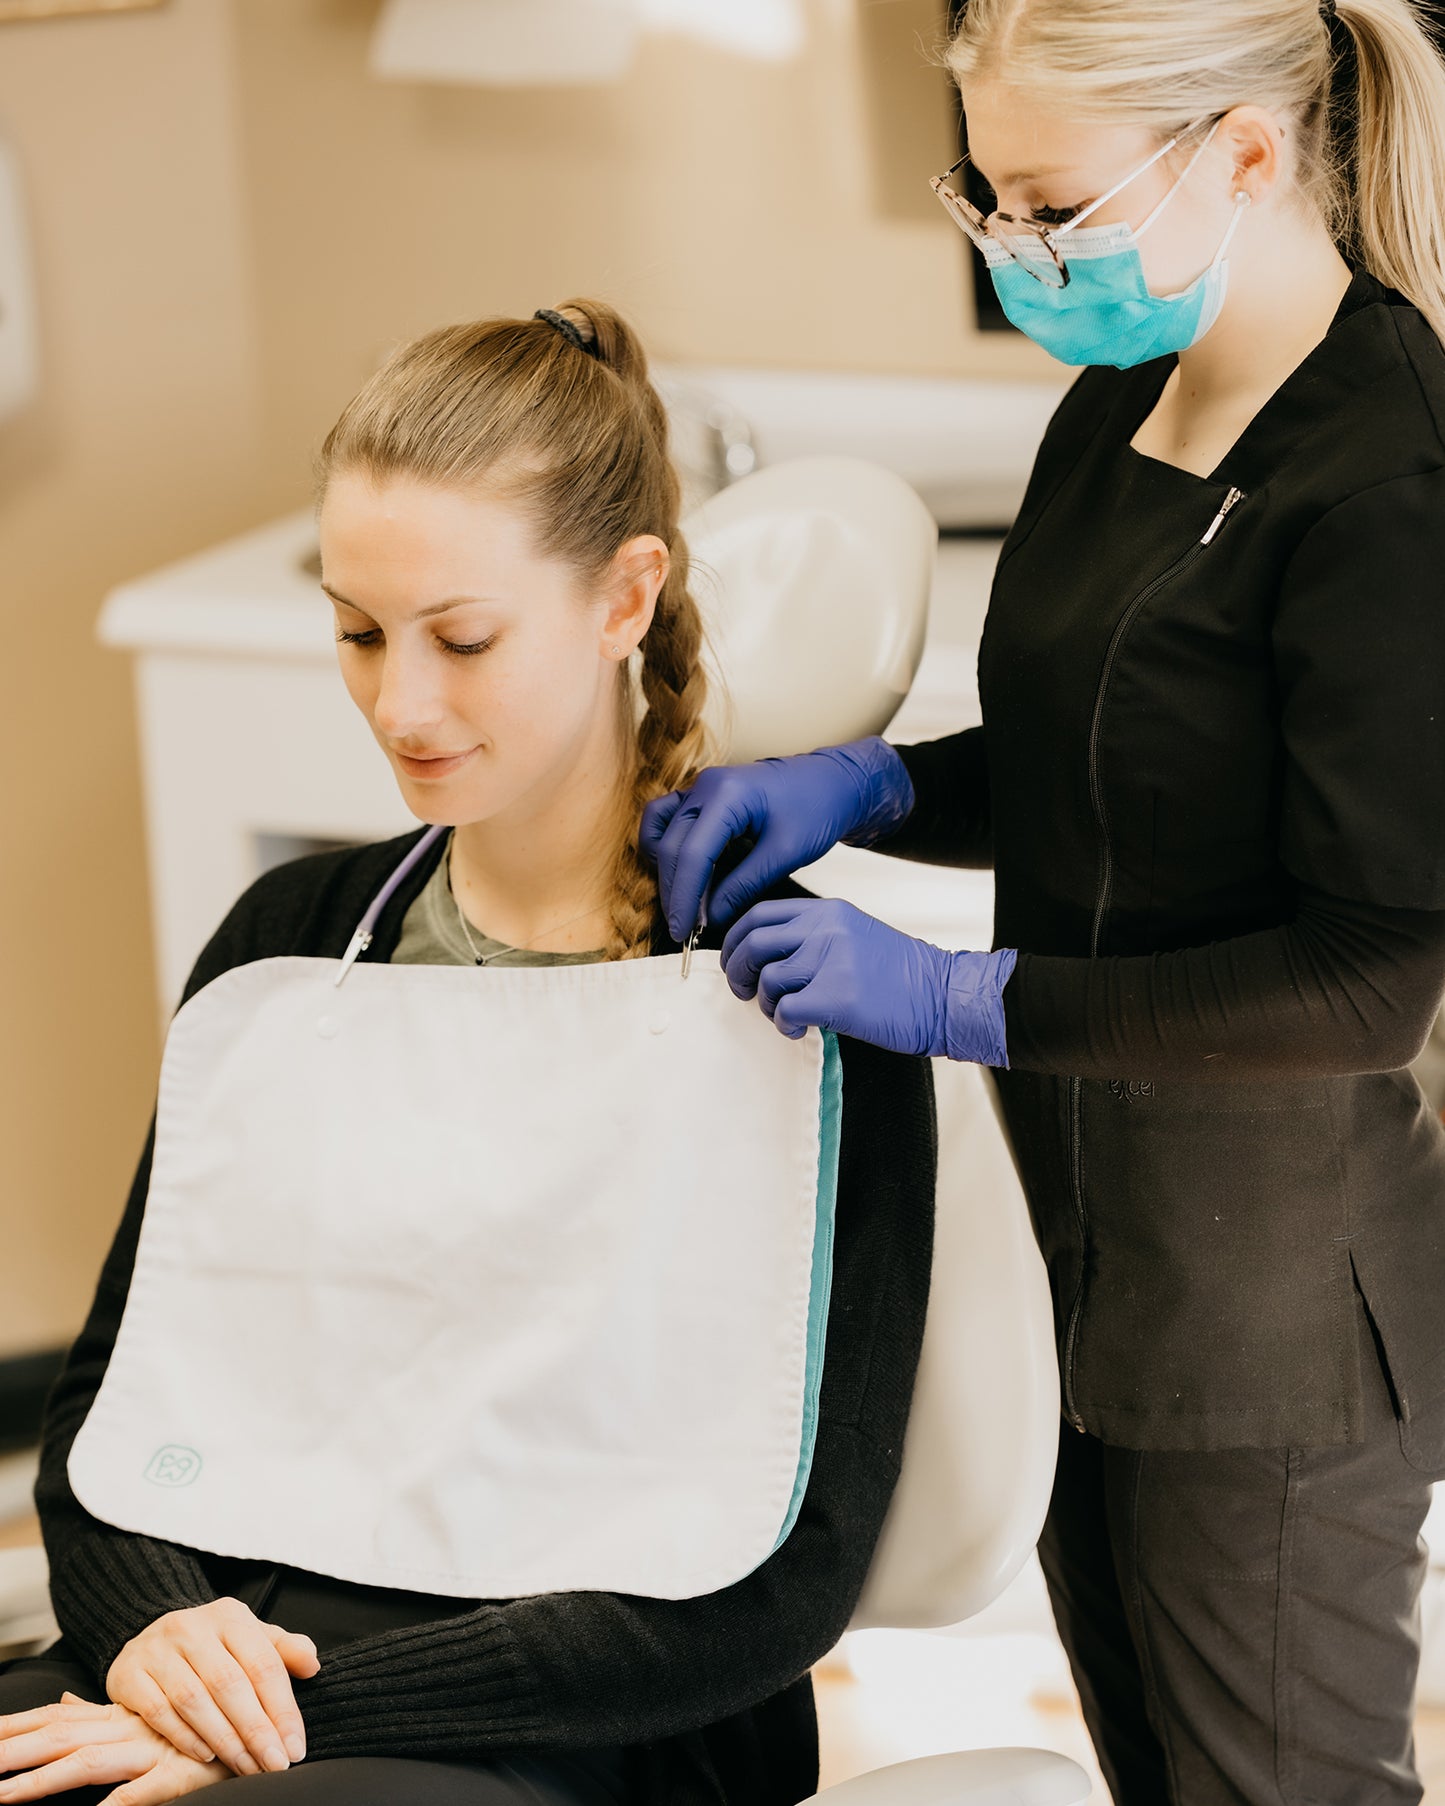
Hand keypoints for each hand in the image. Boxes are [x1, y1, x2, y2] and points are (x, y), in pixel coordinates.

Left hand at [0, 1692, 225, 1804]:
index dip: (15, 1726)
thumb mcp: (150, 1716)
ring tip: (3, 1796)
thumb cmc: (207, 1727)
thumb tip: (62, 1701)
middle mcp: (128, 1730)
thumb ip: (104, 1712)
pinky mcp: (180, 1773)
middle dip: (12, 1752)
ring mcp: (152, 1750)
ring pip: (89, 1762)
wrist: (263, 1729)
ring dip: (43, 1781)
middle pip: (59, 1738)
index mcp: (118, 1718)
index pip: (55, 1720)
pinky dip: (121, 1803)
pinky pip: (145, 1789)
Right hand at [107, 1598, 318, 1777]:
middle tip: (274, 1764)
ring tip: (244, 1766)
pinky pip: (159, 1711)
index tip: (295, 1746)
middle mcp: (193, 1628)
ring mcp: (158, 1650)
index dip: (282, 1709)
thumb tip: (312, 1664)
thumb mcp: (250, 1638)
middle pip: (230, 1684)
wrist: (148, 1634)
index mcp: (230, 1617)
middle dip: (256, 1730)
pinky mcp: (130, 1674)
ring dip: (224, 1739)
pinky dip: (184, 1737)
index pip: (263, 1664)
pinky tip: (206, 1755)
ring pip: (194, 1699)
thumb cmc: (211, 1645)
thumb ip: (283, 1650)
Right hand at [640, 738, 914, 942]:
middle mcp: (705, 787)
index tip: (685, 932)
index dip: (684, 898)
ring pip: (662, 834)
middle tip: (687, 930)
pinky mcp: (703, 797)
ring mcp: (700, 789)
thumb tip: (710, 918)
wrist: (833, 782)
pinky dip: (667, 848)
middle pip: (672, 848)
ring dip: (669, 872)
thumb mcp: (785, 853)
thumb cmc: (817, 809)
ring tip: (686, 905)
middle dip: (676, 893)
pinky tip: (682, 873)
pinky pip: (666, 820)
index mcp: (726, 794)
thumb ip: (744, 885)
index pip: (692, 854)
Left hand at [720, 897, 1017, 1063]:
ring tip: (787, 1016)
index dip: (734, 940)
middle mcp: (826, 929)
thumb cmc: (899, 976)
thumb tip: (763, 957)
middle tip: (745, 993)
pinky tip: (800, 1030)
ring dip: (766, 1005)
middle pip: (753, 943)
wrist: (944, 997)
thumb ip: (812, 937)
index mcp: (827, 911)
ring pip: (768, 979)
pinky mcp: (838, 997)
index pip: (759, 913)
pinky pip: (785, 1010)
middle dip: (738, 972)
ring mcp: (832, 961)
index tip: (734, 961)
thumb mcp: (854, 935)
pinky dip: (784, 1025)